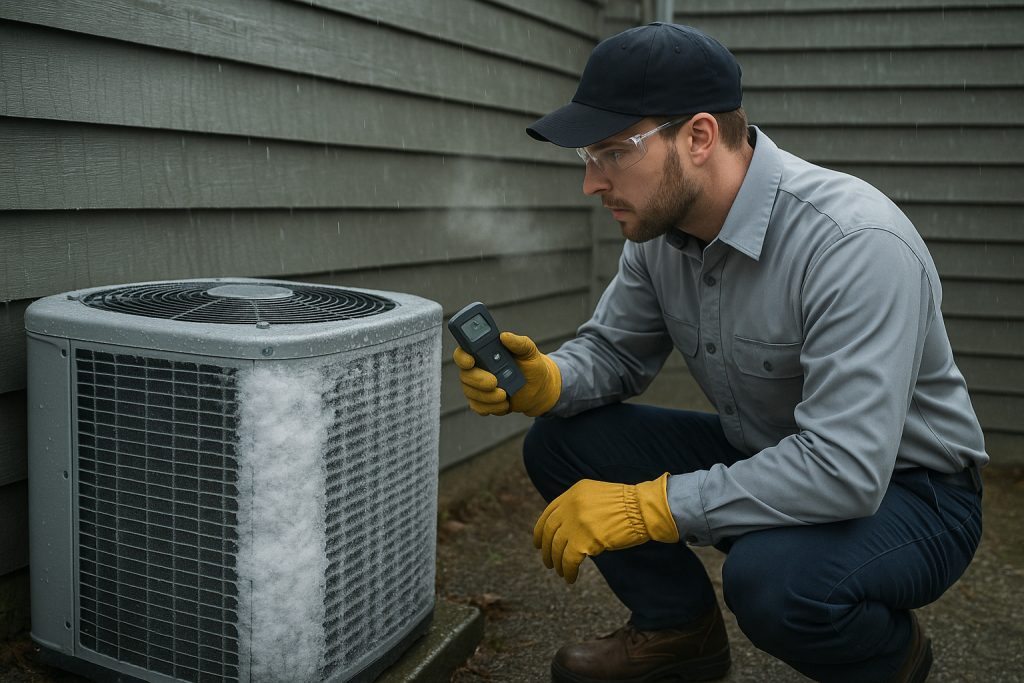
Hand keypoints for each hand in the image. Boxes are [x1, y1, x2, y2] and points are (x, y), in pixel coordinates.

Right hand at [453, 331, 560, 416]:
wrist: (539, 388)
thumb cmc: (532, 365)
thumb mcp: (529, 351)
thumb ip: (518, 342)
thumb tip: (504, 336)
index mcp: (483, 352)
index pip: (463, 353)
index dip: (462, 357)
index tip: (471, 361)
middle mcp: (477, 368)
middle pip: (465, 375)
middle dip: (478, 380)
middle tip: (495, 382)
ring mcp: (478, 386)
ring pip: (470, 393)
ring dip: (487, 396)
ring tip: (505, 395)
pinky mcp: (483, 402)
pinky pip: (478, 407)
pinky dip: (491, 407)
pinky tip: (505, 404)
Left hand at [532, 473, 678, 583]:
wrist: (643, 509)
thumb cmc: (628, 505)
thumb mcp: (597, 495)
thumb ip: (580, 506)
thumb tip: (568, 527)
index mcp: (573, 493)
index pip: (548, 513)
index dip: (540, 530)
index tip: (538, 542)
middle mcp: (571, 505)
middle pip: (549, 531)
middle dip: (546, 549)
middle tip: (548, 562)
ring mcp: (576, 522)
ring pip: (557, 547)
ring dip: (557, 562)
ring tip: (560, 572)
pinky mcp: (584, 540)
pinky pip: (569, 560)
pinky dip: (568, 571)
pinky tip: (570, 578)